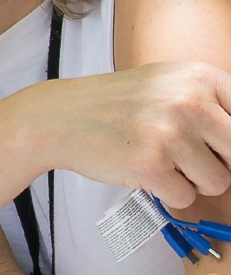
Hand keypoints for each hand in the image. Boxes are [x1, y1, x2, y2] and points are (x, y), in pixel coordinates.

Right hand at [29, 62, 230, 209]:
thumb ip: (211, 103)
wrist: (60, 116)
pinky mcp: (151, 166)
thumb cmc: (117, 103)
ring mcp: (170, 133)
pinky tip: (144, 170)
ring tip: (162, 160)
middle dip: (218, 162)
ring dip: (193, 181)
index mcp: (199, 76)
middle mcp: (189, 101)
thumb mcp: (167, 83)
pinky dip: (167, 192)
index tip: (217, 146)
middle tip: (186, 154)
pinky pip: (186, 198)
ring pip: (218, 181)